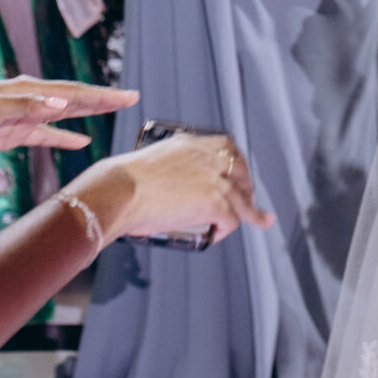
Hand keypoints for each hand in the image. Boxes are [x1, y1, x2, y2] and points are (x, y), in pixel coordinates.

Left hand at [0, 77, 139, 155]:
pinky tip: (82, 140)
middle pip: (77, 99)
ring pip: (66, 113)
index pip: (76, 93)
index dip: (104, 96)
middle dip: (104, 99)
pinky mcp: (18, 133)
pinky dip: (66, 137)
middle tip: (131, 98)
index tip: (129, 96)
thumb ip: (28, 105)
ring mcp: (27, 115)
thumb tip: (62, 103)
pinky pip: (48, 134)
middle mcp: (35, 99)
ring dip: (89, 113)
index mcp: (34, 91)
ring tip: (113, 111)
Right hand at [78, 131, 274, 245]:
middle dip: (246, 183)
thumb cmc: (120, 183)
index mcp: (189, 144)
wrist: (120, 191)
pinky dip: (227, 229)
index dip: (234, 161)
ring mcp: (213, 178)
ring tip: (257, 218)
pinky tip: (219, 234)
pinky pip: (233, 219)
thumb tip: (162, 193)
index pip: (224, 146)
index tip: (235, 171)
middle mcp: (206, 156)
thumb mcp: (150, 165)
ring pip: (242, 196)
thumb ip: (164, 173)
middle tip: (247, 197)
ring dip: (250, 209)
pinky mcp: (215, 201)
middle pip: (240, 168)